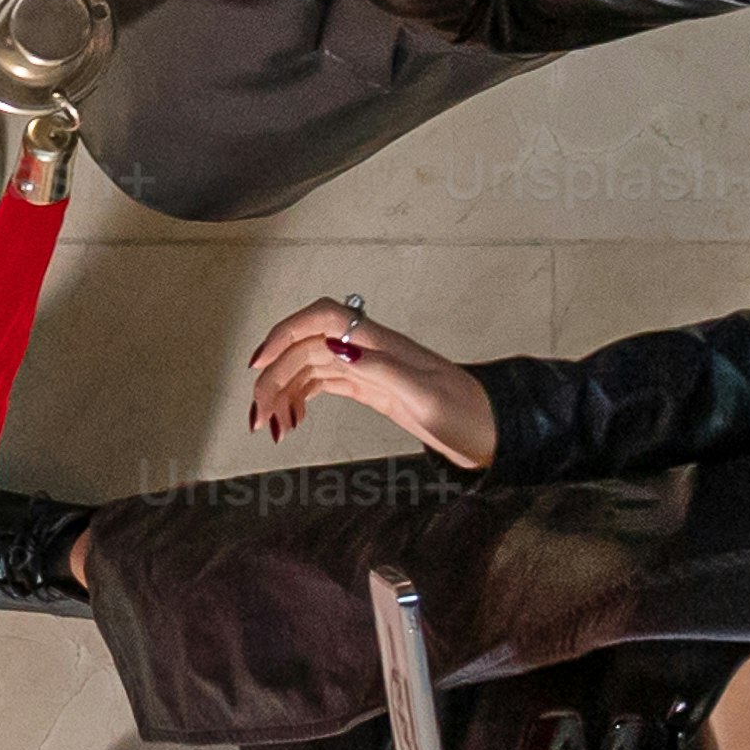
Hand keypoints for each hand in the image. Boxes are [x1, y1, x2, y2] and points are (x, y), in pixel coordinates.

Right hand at [244, 297, 496, 467]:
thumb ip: (380, 369)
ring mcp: (368, 368)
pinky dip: (300, 399)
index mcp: (379, 344)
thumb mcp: (424, 395)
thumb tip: (334, 348)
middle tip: (259, 416)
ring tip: (270, 426)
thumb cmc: (464, 413)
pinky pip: (322, 383)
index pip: (320, 318)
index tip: (259, 363)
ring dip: (282, 392)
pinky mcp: (369, 387)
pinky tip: (292, 419)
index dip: (284, 333)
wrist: (490, 431)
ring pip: (308, 367)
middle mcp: (369, 350)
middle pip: (305, 348)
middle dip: (274, 378)